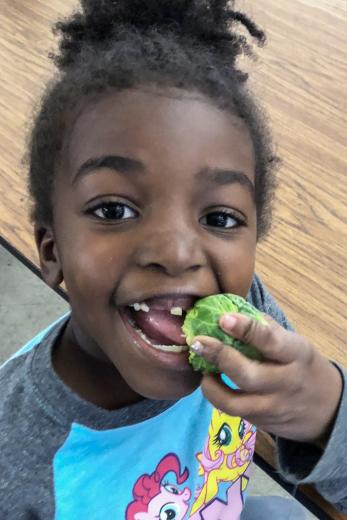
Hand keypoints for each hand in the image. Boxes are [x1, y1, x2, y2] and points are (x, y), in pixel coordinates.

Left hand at [191, 313, 342, 443]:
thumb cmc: (301, 365)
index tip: (223, 318)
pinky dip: (216, 396)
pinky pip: (233, 412)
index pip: (270, 341)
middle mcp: (284, 382)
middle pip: (247, 374)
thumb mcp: (294, 344)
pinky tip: (210, 382)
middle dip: (219, 357)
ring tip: (201, 369)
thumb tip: (229, 307)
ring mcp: (272, 406)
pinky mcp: (261, 422)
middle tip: (197, 341)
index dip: (246, 329)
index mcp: (295, 354)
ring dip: (211, 386)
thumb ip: (266, 328)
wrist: (326, 410)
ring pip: (235, 403)